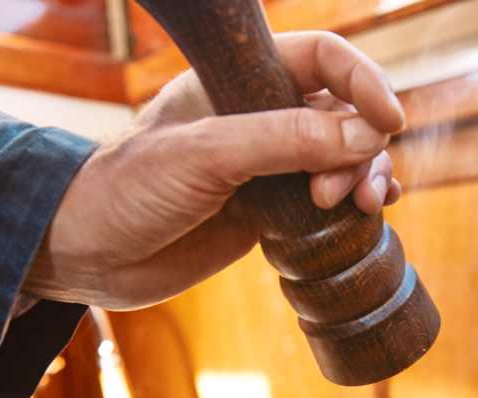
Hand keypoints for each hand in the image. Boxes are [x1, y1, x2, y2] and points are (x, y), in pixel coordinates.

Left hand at [25, 32, 404, 309]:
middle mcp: (258, 119)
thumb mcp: (205, 155)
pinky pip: (328, 202)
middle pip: (344, 113)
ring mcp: (267, 168)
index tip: (390, 120)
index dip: (363, 82)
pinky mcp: (269, 212)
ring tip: (357, 208)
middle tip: (341, 191)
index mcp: (237, 81)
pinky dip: (355, 207)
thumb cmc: (126, 191)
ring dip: (364, 178)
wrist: (87, 256)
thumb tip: (365, 137)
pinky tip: (370, 216)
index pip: (321, 60)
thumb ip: (284, 142)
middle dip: (362, 147)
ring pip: (343, 159)